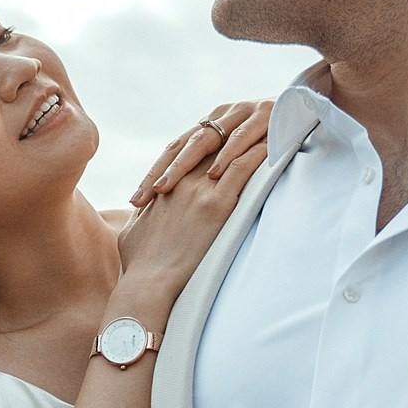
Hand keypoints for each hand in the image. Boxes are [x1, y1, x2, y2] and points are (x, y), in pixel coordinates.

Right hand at [113, 127, 268, 306]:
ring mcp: (200, 190)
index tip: (225, 141)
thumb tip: (139, 213)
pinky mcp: (217, 204)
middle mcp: (182, 182)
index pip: (189, 155)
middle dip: (232, 135)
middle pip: (211, 147)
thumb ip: (140, 217)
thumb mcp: (132, 231)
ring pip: (230, 151)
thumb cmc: (138, 265)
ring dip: (251, 137)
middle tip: (254, 125)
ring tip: (270, 127)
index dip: (209, 146)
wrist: (148, 282)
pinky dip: (259, 155)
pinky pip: (243, 169)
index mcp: (165, 187)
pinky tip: (274, 146)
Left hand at [130, 101, 274, 207]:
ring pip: (205, 141)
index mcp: (210, 124)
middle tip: (142, 199)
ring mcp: (242, 112)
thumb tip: (178, 198)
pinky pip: (242, 137)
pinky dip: (227, 156)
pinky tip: (214, 175)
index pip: (173, 150)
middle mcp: (220, 116)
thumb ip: (213, 165)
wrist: (311, 103)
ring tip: (166, 189)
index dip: (153, 173)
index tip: (133, 202)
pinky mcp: (265, 114)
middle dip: (159, 173)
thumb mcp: (239, 150)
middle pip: (181, 145)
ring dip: (184, 167)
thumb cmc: (272, 138)